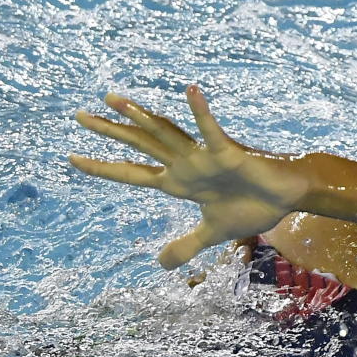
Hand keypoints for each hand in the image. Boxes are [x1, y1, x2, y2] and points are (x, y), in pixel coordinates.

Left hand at [70, 87, 307, 268]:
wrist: (284, 198)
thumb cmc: (252, 207)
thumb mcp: (212, 232)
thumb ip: (186, 245)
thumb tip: (161, 264)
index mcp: (179, 182)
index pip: (133, 174)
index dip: (104, 168)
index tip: (72, 159)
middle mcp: (185, 164)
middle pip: (140, 146)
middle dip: (109, 133)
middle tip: (77, 115)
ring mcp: (204, 156)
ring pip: (165, 133)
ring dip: (140, 117)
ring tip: (112, 99)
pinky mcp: (228, 152)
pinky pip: (211, 130)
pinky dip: (201, 112)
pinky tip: (190, 91)